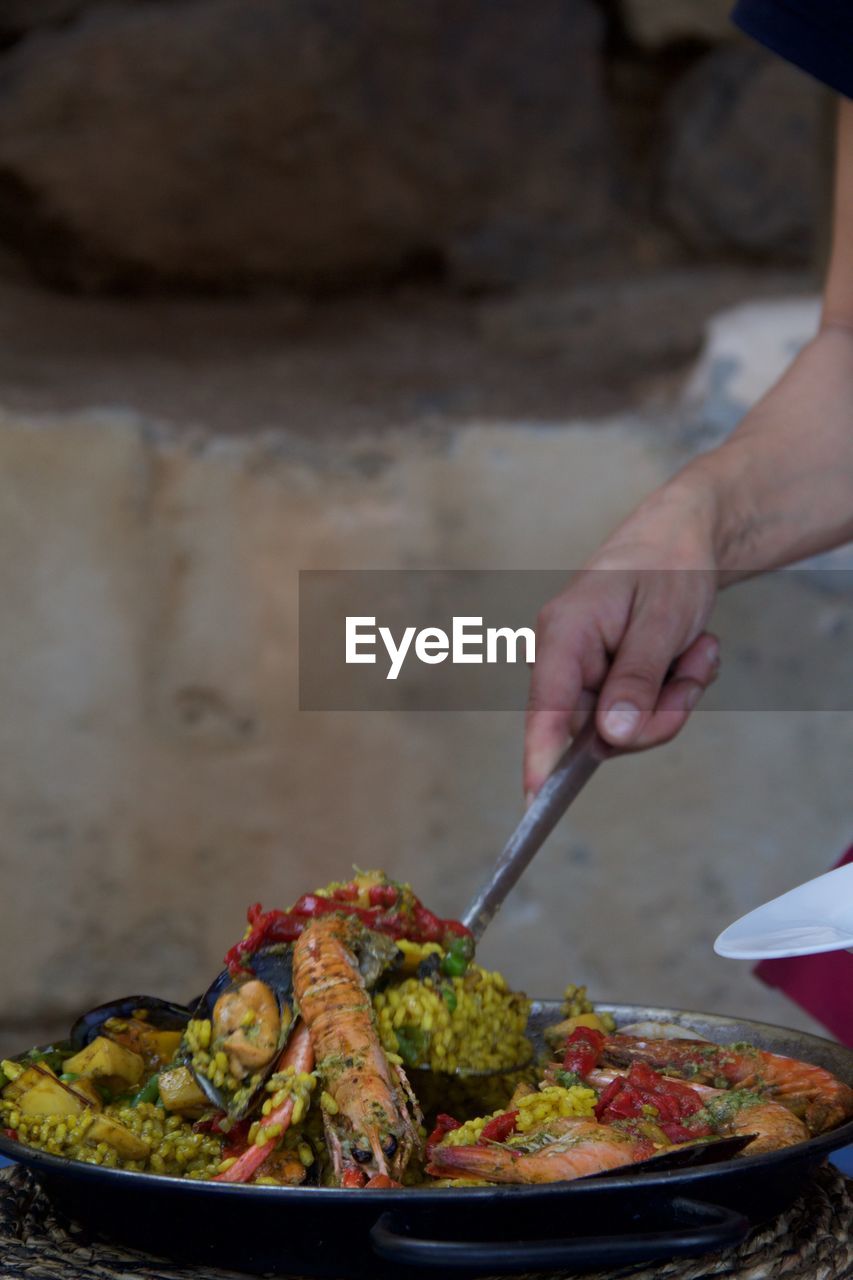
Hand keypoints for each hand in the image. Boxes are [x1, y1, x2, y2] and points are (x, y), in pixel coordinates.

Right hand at [524, 479, 720, 797]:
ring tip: (695, 650)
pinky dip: (673, 692)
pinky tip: (688, 654)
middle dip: (658, 714)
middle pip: (598, 730)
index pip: (545, 707)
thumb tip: (613, 737)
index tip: (536, 800)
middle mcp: (563, 658)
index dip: (540, 757)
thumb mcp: (662, 620)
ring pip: (625, 727)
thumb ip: (637, 680)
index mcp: (563, 635)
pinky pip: (638, 714)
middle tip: (693, 674)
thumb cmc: (666, 564)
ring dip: (673, 699)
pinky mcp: (604, 681)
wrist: (681, 538)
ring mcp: (583, 673)